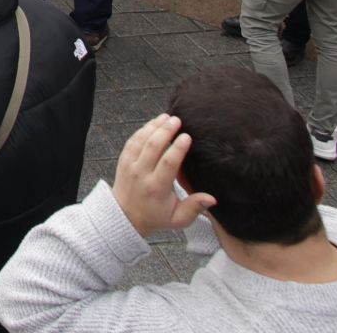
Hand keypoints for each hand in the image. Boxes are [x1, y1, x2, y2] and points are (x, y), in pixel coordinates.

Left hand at [113, 114, 214, 237]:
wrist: (125, 216)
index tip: (187, 136)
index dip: (177, 148)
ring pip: (141, 140)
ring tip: (167, 117)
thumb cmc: (155, 216)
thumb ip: (195, 208)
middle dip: (166, 130)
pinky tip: (154, 123)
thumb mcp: (178, 219)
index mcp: (156, 187)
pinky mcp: (124, 160)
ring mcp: (130, 165)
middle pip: (153, 146)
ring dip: (154, 126)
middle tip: (177, 120)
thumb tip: (212, 199)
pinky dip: (143, 130)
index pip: (167, 163)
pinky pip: (132, 141)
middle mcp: (141, 174)